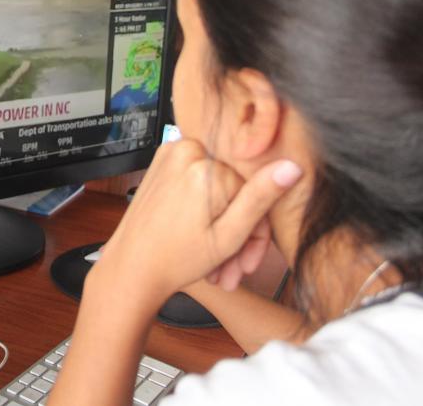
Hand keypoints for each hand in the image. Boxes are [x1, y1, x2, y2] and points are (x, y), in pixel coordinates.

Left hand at [94, 140, 300, 302]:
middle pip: (234, 191)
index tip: (249, 263)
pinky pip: (199, 183)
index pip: (253, 192)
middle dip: (238, 236)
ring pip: (218, 190)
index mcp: (204, 165)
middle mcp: (186, 150)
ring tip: (217, 266)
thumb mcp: (228, 236)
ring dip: (221, 228)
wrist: (130, 269)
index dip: (256, 233)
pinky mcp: (163, 163)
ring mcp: (171, 154)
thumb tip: (292, 166)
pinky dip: (205, 211)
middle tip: (233, 271)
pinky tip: (203, 242)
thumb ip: (261, 198)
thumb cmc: (174, 260)